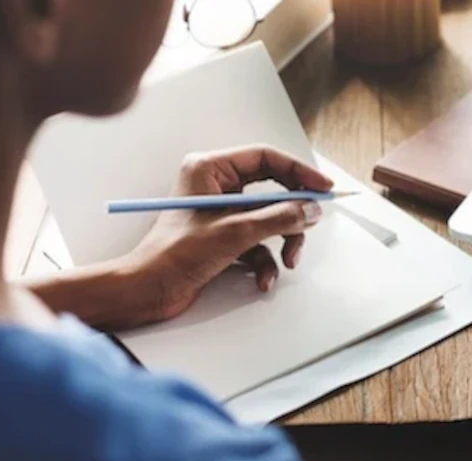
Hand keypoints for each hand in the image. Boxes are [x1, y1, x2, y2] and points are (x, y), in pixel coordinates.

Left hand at [129, 145, 332, 321]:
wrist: (149, 290)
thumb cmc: (173, 255)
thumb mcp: (235, 233)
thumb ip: (278, 218)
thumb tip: (310, 210)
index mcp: (210, 170)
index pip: (266, 158)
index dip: (298, 172)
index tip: (322, 188)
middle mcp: (216, 186)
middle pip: (272, 191)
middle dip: (291, 215)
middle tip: (309, 225)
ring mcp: (221, 213)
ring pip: (269, 220)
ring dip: (282, 242)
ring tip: (287, 261)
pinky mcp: (224, 237)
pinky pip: (258, 243)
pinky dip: (266, 262)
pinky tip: (263, 279)